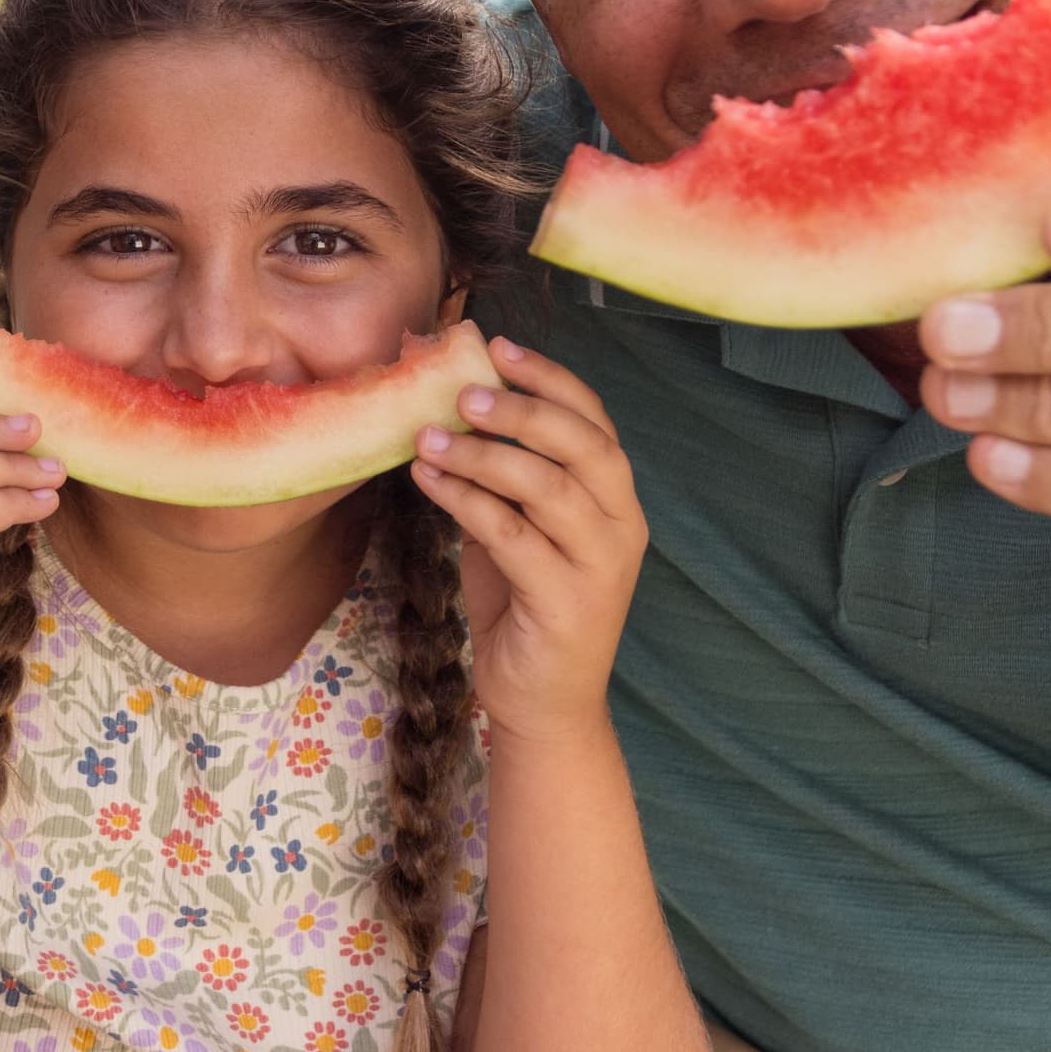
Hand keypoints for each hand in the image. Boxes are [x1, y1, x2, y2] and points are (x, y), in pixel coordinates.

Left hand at [408, 338, 645, 745]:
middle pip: (583, 445)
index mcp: (617, 501)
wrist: (543, 704)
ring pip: (547, 487)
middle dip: (521, 409)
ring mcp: (600, 566)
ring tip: (428, 437)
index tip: (499, 347)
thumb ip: (505, 481)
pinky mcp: (567, 602)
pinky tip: (428, 480)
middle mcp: (622, 527)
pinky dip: (465, 501)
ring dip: (483, 455)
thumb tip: (453, 413)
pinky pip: (512, 535)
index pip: (596, 422)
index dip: (550, 379)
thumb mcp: (518, 531)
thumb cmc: (524, 607)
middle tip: (463, 392)